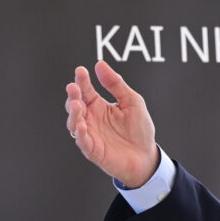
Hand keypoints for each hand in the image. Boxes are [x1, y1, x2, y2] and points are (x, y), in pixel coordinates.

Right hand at [65, 60, 158, 187]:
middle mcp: (91, 119)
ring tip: (76, 104)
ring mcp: (90, 134)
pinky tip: (82, 125)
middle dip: (73, 96)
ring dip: (73, 113)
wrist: (146, 155)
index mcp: (98, 106)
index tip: (81, 71)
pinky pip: (82, 141)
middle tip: (74, 87)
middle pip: (75, 105)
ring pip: (74, 122)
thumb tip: (99, 64)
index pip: (86, 90)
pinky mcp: (93, 150)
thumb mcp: (131, 101)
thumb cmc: (139, 129)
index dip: (82, 80)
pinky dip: (80, 134)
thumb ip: (116, 84)